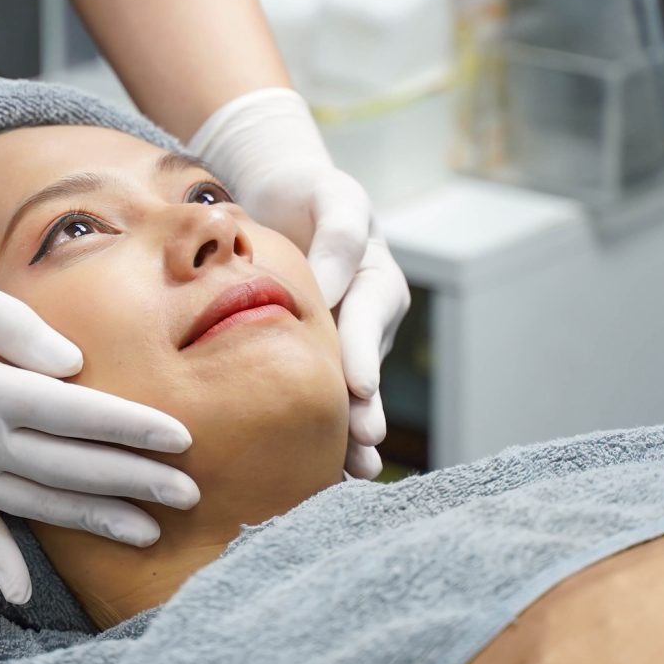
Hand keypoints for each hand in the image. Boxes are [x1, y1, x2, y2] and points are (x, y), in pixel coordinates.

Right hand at [0, 206, 199, 603]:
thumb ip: (9, 324)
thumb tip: (72, 366)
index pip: (71, 414)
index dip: (129, 428)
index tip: (182, 439)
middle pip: (63, 467)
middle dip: (131, 481)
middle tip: (190, 494)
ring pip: (29, 503)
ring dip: (90, 519)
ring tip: (147, 531)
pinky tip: (23, 596)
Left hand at [189, 88, 411, 478]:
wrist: (284, 197)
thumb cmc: (311, 192)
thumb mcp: (331, 197)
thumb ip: (336, 236)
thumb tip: (326, 287)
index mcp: (379, 280)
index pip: (371, 316)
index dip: (364, 353)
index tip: (358, 388)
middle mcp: (370, 319)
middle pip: (367, 367)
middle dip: (365, 409)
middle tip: (360, 443)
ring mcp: (348, 343)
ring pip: (350, 391)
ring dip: (350, 432)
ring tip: (350, 470)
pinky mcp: (319, 358)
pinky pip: (322, 394)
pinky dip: (321, 429)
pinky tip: (317, 467)